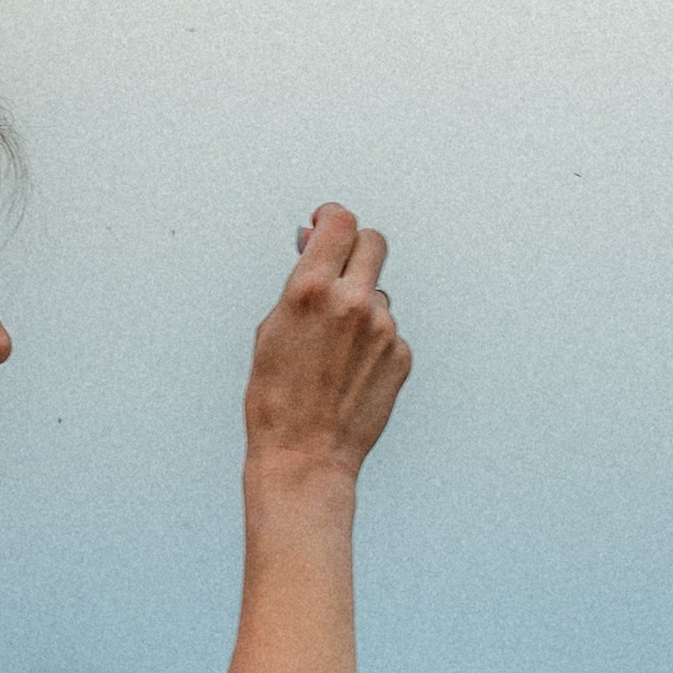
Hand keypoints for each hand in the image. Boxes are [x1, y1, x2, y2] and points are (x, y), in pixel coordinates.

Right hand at [242, 204, 411, 477]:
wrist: (305, 454)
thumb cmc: (276, 398)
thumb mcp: (271, 329)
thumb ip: (299, 283)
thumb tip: (314, 247)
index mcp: (311, 289)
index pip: (340, 221)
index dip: (331, 218)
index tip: (325, 225)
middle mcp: (352, 302)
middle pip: (373, 242)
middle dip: (355, 248)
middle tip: (340, 268)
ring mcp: (383, 329)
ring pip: (378, 294)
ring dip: (360, 307)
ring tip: (333, 349)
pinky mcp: (401, 355)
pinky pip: (388, 332)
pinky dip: (371, 342)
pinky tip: (349, 372)